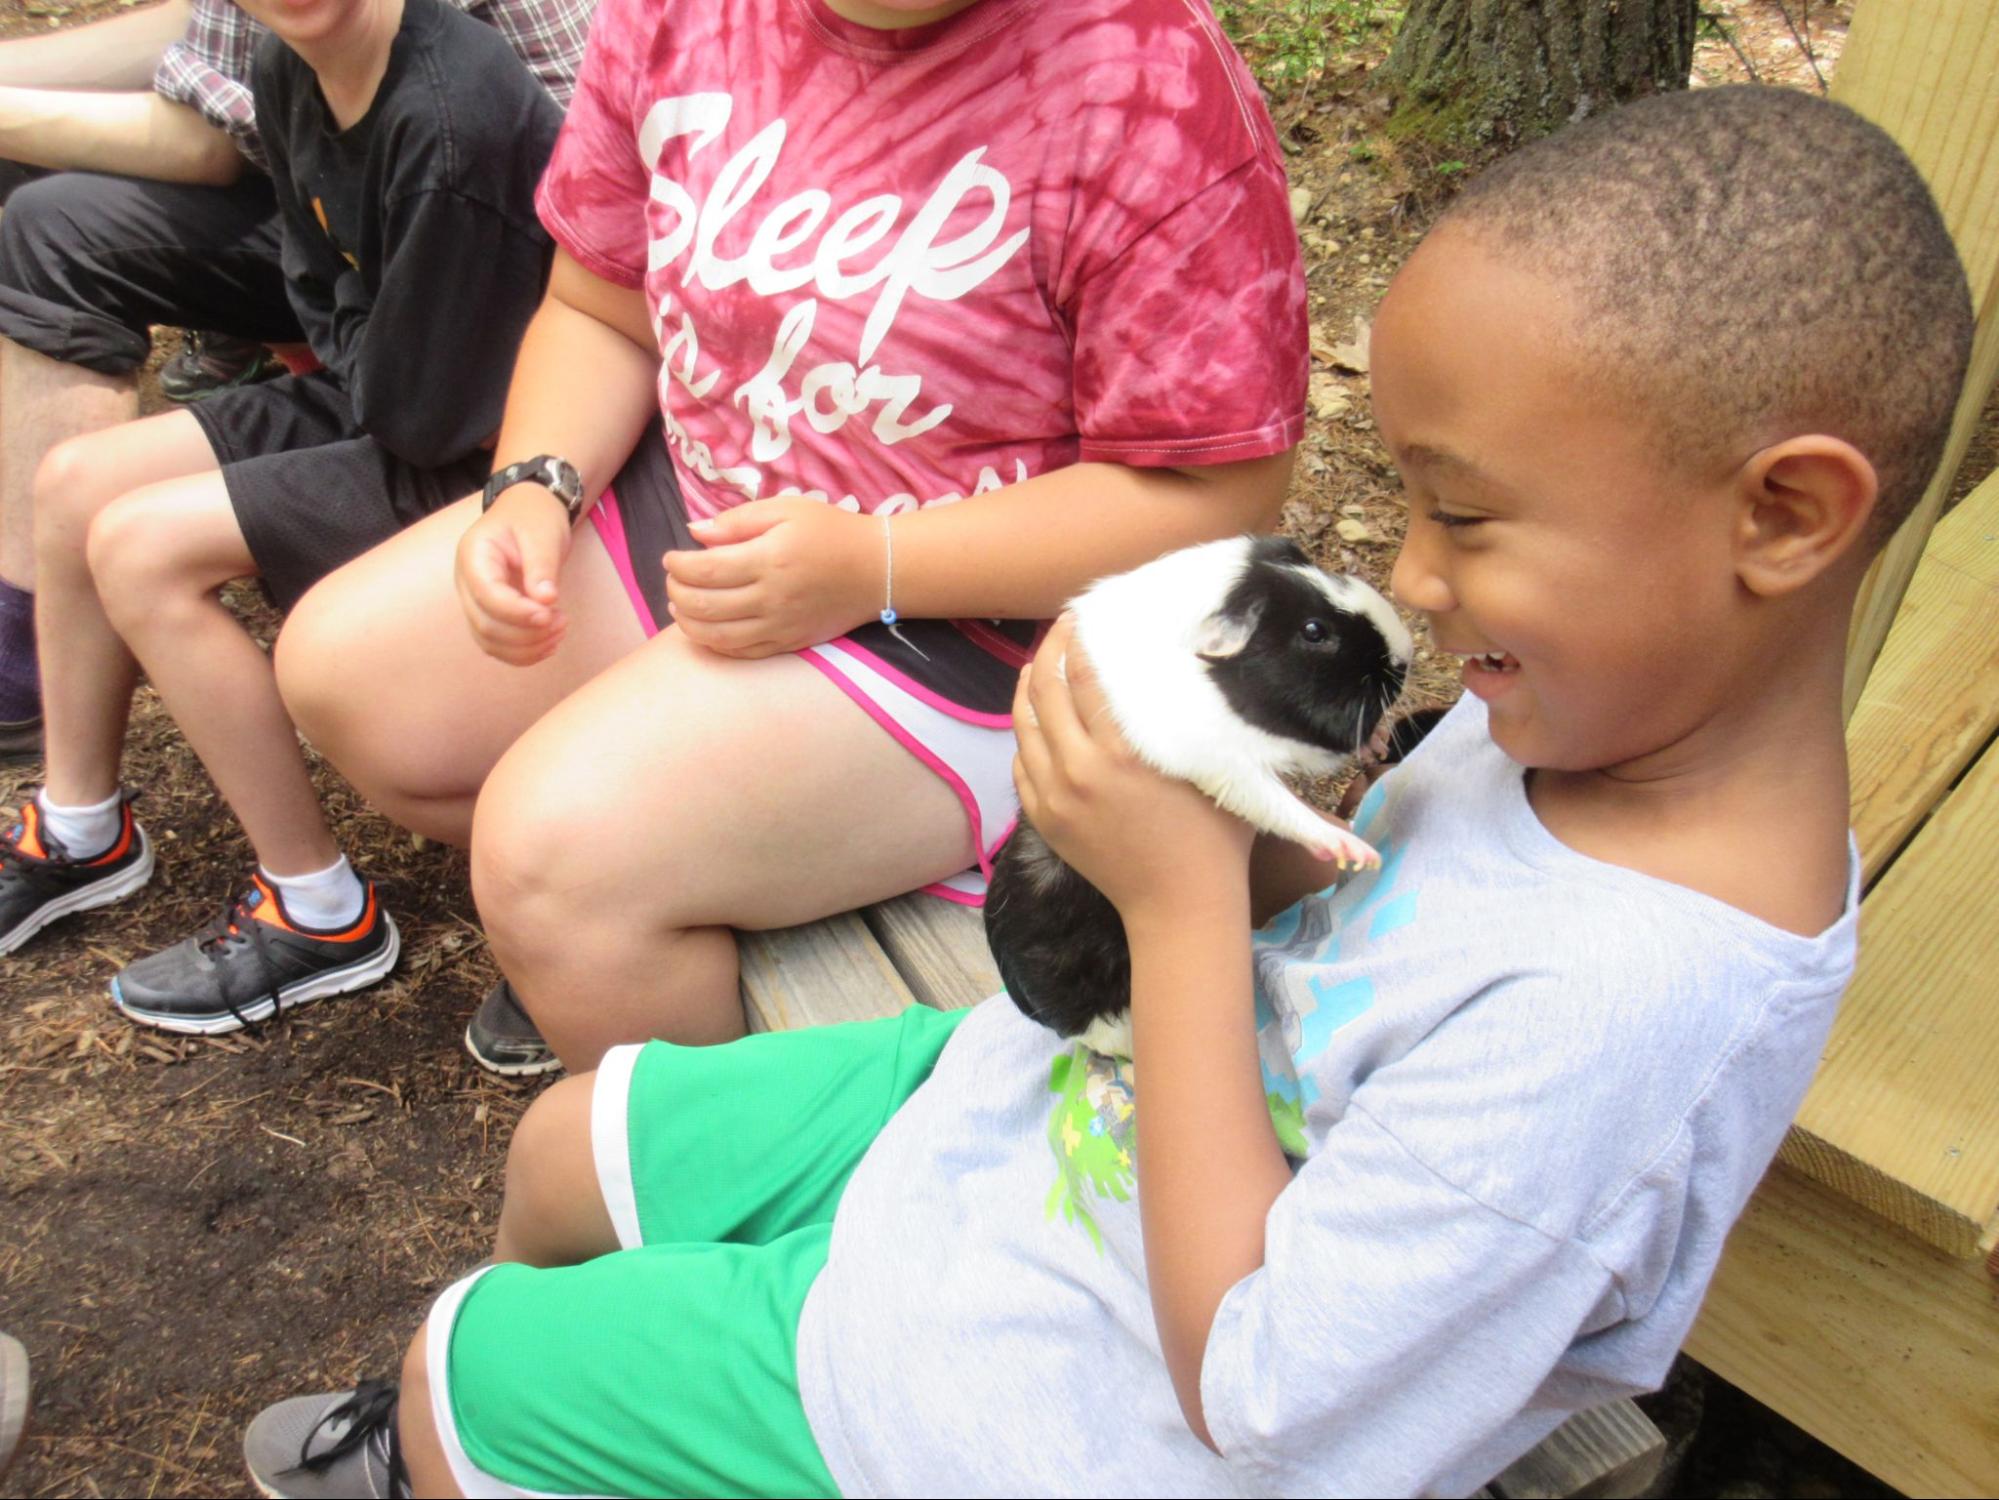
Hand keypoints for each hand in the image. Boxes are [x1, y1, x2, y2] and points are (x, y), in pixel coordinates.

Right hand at [454, 484, 572, 665]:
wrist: (528, 513)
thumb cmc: (534, 518)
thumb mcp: (542, 533)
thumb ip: (542, 566)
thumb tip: (546, 600)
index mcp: (474, 555)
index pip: (487, 595)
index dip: (517, 612)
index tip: (550, 614)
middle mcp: (467, 582)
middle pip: (485, 624)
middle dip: (525, 633)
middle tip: (562, 621)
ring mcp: (475, 601)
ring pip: (489, 641)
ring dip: (526, 647)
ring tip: (560, 631)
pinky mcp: (490, 614)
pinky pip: (498, 645)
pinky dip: (523, 653)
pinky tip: (550, 644)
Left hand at [666, 499, 877, 657]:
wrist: (877, 569)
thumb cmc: (830, 532)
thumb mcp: (786, 509)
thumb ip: (737, 520)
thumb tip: (695, 532)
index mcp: (769, 559)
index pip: (705, 570)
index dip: (677, 566)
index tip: (671, 557)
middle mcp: (772, 598)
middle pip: (704, 605)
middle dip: (676, 592)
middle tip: (673, 579)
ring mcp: (780, 626)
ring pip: (716, 635)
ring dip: (687, 622)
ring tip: (680, 605)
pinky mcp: (789, 642)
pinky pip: (741, 652)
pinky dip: (713, 643)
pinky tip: (705, 628)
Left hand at [1013, 615, 1253, 918]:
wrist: (1180, 906)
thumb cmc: (1214, 837)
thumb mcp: (1215, 767)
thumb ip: (1197, 718)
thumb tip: (1192, 666)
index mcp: (1121, 753)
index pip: (1082, 676)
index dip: (1076, 637)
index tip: (1082, 614)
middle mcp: (1078, 770)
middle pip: (1044, 691)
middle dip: (1047, 650)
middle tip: (1060, 627)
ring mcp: (1054, 798)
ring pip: (1023, 726)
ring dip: (1028, 687)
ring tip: (1039, 663)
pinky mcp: (1044, 820)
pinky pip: (1021, 764)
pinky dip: (1025, 734)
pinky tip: (1035, 717)